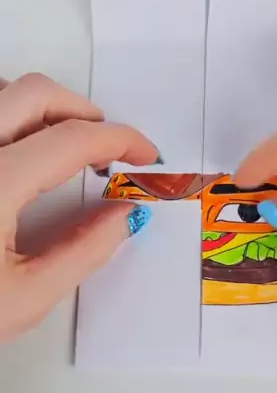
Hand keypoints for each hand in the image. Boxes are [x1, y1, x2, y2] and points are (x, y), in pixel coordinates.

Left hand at [0, 73, 156, 341]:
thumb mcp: (23, 298)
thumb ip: (84, 251)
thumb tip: (125, 216)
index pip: (74, 139)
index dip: (122, 141)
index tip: (146, 156)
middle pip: (35, 93)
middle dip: (84, 111)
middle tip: (108, 147)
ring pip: (0, 94)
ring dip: (42, 108)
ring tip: (64, 147)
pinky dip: (8, 117)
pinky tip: (15, 151)